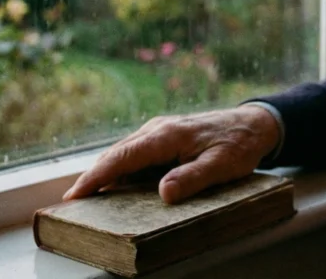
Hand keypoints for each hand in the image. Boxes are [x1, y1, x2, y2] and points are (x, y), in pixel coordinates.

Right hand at [62, 105, 280, 203]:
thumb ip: (193, 178)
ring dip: (104, 171)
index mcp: (167, 135)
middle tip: (71, 200)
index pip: (123, 157)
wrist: (254, 123)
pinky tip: (114, 183)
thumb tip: (163, 192)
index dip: (97, 176)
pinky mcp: (163, 136)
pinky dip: (119, 167)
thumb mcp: (222, 165)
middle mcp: (157, 129)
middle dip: (92, 176)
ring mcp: (159, 131)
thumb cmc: (239, 144)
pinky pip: (135, 152)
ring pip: (123, 152)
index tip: (76, 193)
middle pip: (116, 154)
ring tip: (85, 195)